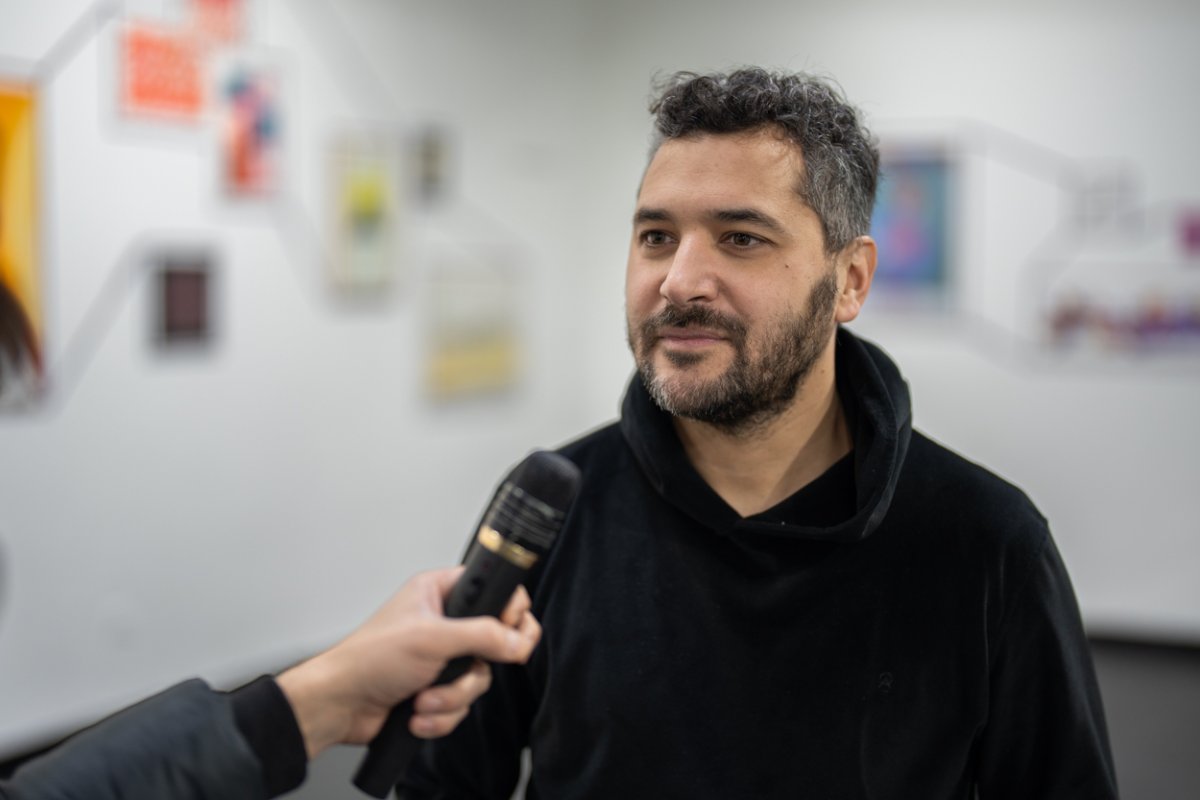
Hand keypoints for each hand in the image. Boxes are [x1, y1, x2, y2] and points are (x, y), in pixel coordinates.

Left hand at [276, 567, 539, 757]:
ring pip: (479, 678)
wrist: (342, 706)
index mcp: (439, 592)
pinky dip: (442, 714)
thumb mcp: (432, 638)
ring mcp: (442, 658)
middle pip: (495, 640)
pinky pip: (462, 704)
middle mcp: (444, 623)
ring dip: (452, 696)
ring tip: (424, 697)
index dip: (509, 609)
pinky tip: (417, 713)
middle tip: (476, 665)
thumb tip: (518, 641)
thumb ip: (482, 635)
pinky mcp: (437, 689)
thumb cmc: (369, 658)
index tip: (509, 629)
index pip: (494, 590)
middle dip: (478, 665)